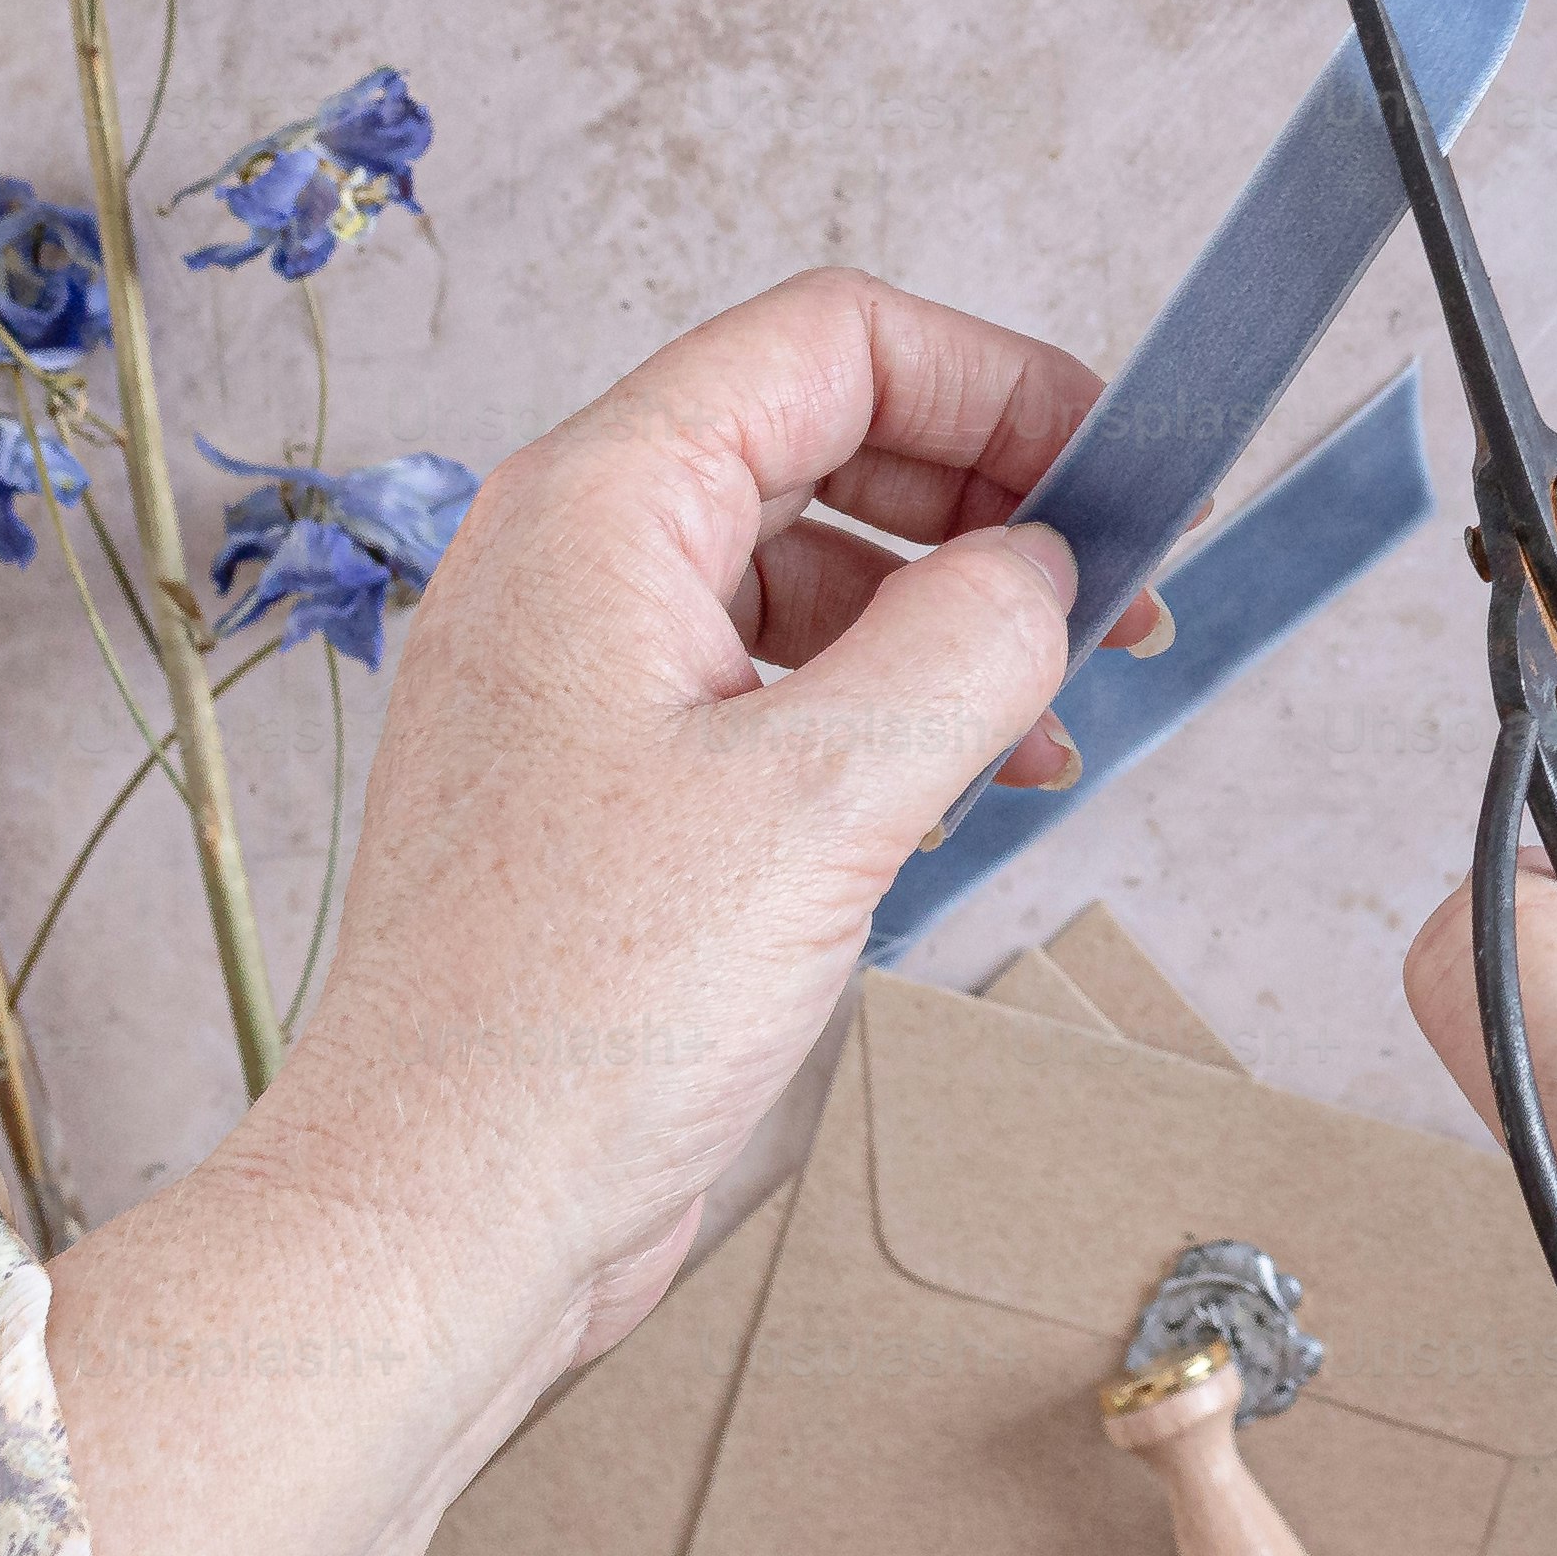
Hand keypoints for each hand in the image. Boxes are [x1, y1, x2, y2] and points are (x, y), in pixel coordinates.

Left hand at [46, 268, 1150, 1555]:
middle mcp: (577, 566)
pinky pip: (780, 676)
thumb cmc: (572, 1018)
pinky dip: (893, 702)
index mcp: (597, 513)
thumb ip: (971, 642)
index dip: (995, 381)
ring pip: (813, 564)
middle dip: (989, 501)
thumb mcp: (828, 798)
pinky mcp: (614, 779)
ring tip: (1061, 711)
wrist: (442, 1213)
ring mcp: (588, 675)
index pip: (829, 341)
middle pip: (826, 439)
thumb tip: (1047, 569)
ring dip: (954, 615)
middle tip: (1114, 588)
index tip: (1111, 464)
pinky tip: (979, 779)